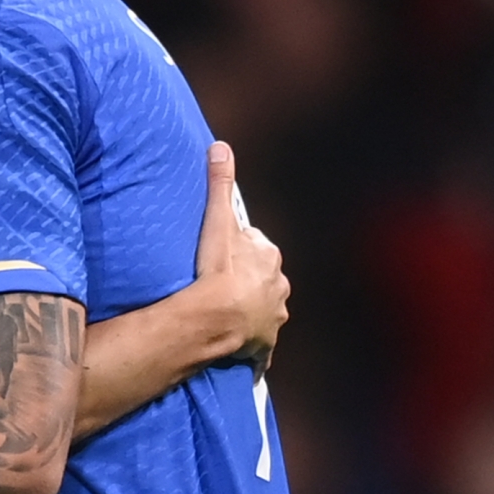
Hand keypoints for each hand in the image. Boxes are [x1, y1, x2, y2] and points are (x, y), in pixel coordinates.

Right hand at [192, 141, 287, 365]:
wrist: (216, 320)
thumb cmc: (217, 271)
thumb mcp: (217, 223)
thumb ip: (219, 185)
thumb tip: (221, 146)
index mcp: (269, 257)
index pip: (254, 246)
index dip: (235, 248)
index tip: (216, 254)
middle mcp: (279, 286)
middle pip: (260, 277)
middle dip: (244, 278)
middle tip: (215, 282)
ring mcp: (273, 316)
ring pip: (261, 307)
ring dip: (247, 309)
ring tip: (222, 312)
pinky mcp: (264, 343)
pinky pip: (258, 343)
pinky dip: (251, 343)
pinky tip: (238, 346)